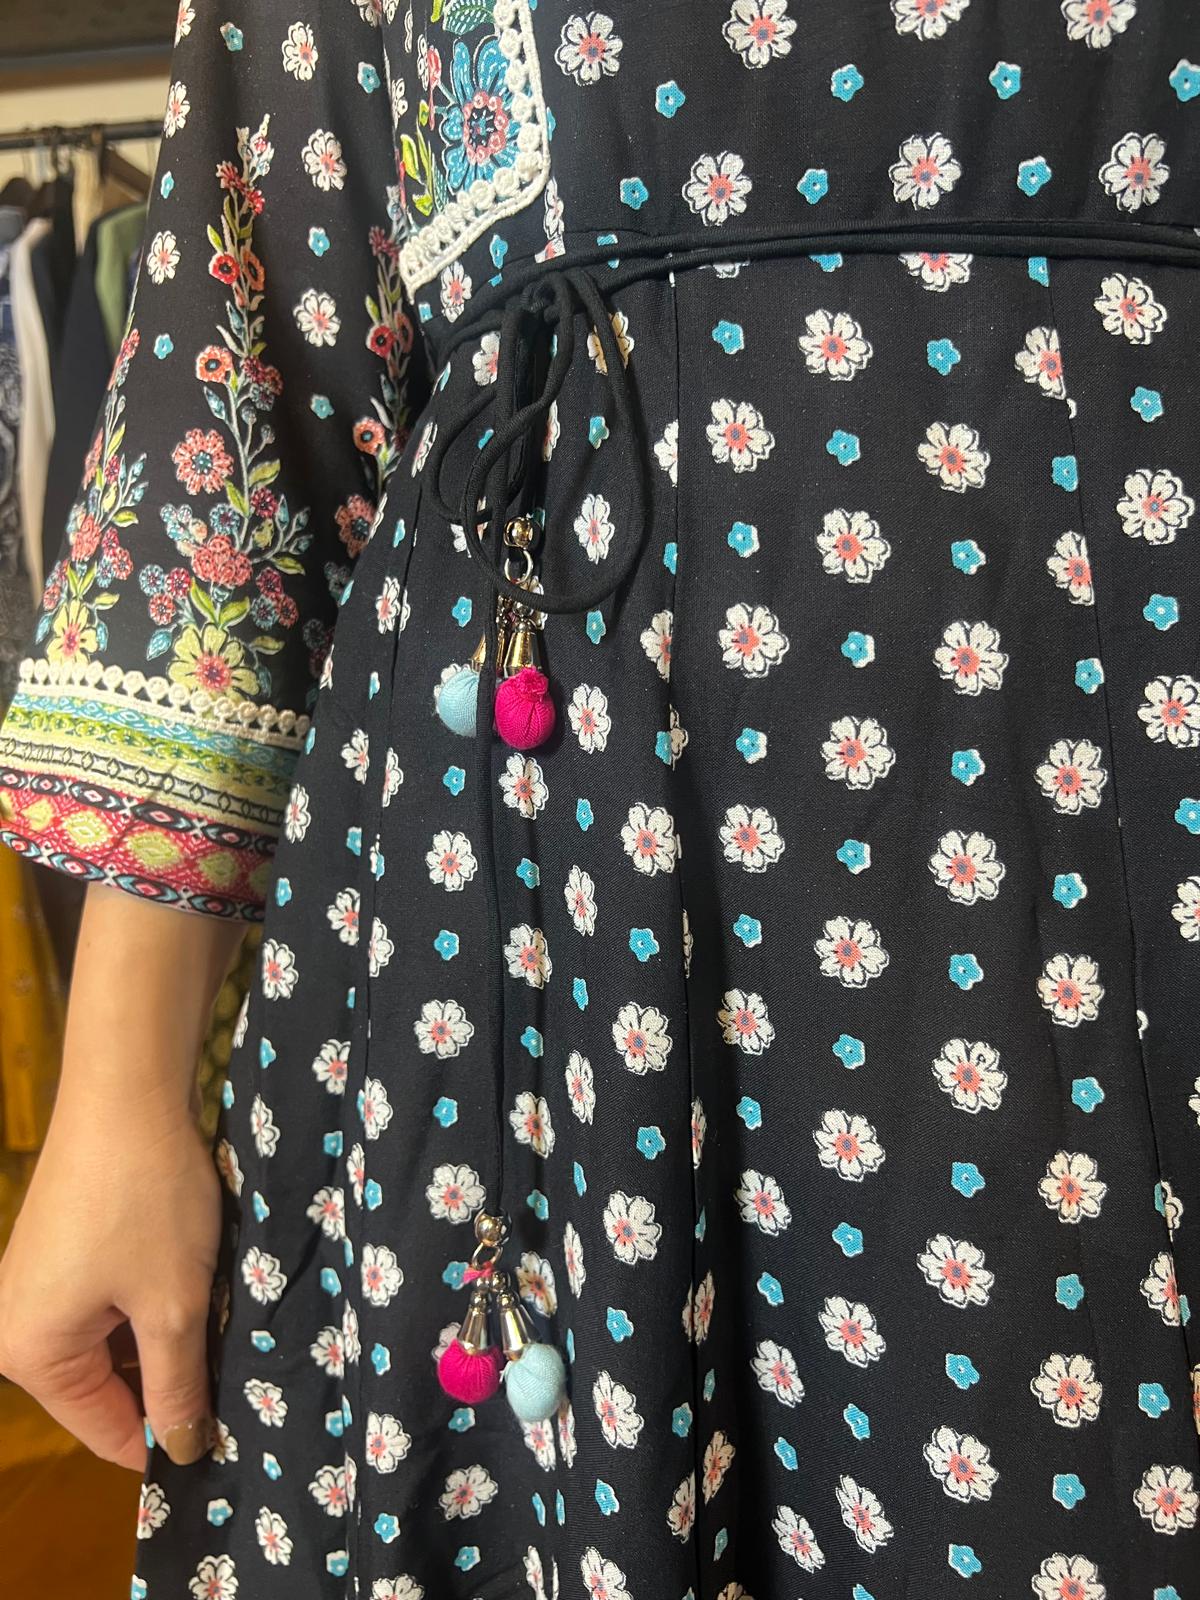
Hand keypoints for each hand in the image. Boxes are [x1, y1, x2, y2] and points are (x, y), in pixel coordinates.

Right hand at [0, 1090, 222, 1471]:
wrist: (127, 1092)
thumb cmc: (146, 1199)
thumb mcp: (173, 1304)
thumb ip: (178, 1385)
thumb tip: (182, 1450)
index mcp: (30, 1354)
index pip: (106, 1429)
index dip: (167, 1439)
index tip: (224, 1442)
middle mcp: (17, 1326)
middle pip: (108, 1385)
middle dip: (171, 1377)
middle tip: (232, 1369)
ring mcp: (37, 1285)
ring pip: (116, 1341)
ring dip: (166, 1335)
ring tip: (217, 1318)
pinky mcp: (62, 1252)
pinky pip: (111, 1303)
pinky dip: (153, 1300)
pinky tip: (195, 1283)